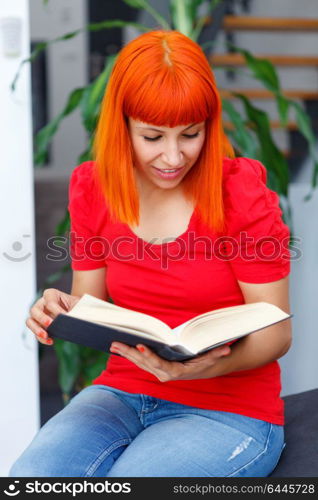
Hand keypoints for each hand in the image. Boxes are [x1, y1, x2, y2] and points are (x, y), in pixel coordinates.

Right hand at [26, 288, 79, 345]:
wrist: (77, 311)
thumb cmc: (77, 305)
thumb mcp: (78, 304)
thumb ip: (76, 309)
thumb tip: (74, 319)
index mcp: (51, 294)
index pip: (49, 300)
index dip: (56, 309)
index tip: (64, 316)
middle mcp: (41, 303)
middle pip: (35, 310)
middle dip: (42, 317)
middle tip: (51, 324)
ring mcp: (38, 315)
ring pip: (30, 321)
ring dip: (36, 329)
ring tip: (45, 335)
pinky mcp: (38, 326)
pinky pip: (35, 333)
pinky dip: (41, 339)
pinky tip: (51, 341)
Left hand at [109, 342, 230, 381]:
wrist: (205, 370)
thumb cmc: (207, 361)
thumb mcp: (212, 357)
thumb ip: (217, 354)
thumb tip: (227, 350)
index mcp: (175, 372)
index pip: (159, 364)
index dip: (149, 356)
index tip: (140, 346)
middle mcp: (164, 374)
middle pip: (144, 363)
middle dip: (129, 353)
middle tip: (116, 343)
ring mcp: (158, 372)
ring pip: (139, 363)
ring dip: (126, 353)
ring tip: (113, 343)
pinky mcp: (154, 368)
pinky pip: (140, 361)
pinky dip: (129, 354)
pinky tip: (119, 347)